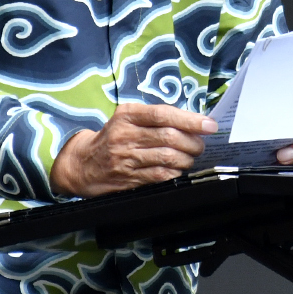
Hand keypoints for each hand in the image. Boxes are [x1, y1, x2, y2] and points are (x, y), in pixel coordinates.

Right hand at [50, 102, 218, 196]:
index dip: (190, 120)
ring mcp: (126, 158)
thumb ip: (155, 118)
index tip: (209, 125)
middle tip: (201, 145)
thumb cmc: (113, 137)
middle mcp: (125, 135)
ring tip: (191, 157)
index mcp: (127, 115)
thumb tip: (194, 122)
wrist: (82, 164)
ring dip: (187, 159)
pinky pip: (160, 176)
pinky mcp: (128, 179)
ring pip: (167, 158)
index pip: (163, 114)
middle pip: (168, 137)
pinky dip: (175, 173)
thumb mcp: (127, 118)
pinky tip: (179, 170)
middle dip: (193, 142)